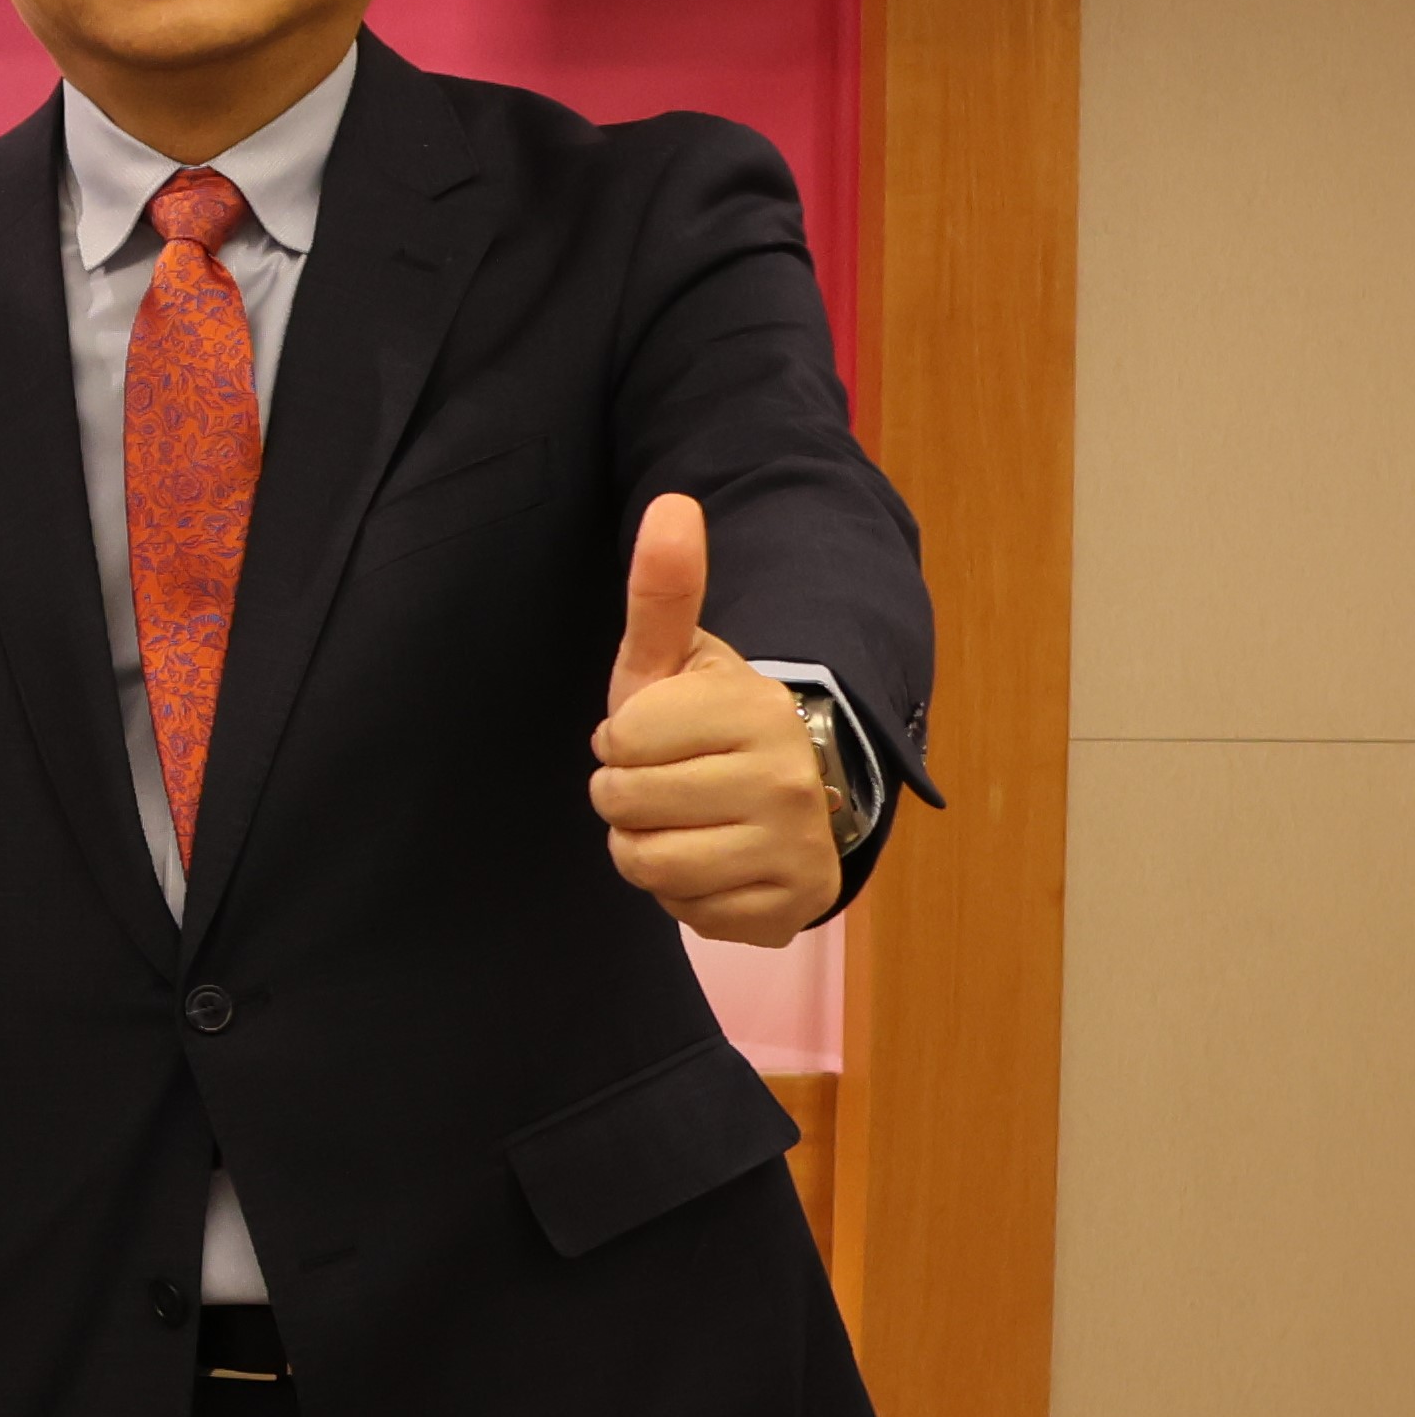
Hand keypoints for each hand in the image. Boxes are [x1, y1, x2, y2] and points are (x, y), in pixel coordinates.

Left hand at [591, 494, 842, 947]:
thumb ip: (664, 589)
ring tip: (685, 821)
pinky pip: (685, 913)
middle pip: (623, 805)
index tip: (658, 735)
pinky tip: (714, 862)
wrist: (782, 797)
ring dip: (644, 847)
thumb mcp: (673, 659)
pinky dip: (682, 896)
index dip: (621, 740)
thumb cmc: (703, 725)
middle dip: (624, 798)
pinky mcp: (788, 908)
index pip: (621, 740)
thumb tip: (671, 503)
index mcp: (754, 710)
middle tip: (668, 782)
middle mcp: (787, 779)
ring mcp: (794, 848)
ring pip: (646, 864)